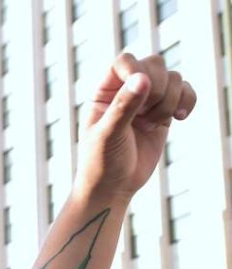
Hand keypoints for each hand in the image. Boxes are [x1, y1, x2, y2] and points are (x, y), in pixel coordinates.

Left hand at [76, 53, 195, 200]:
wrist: (114, 186)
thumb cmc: (101, 161)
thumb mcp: (107, 134)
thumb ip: (123, 107)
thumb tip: (142, 79)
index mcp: (105, 91)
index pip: (124, 61)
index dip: (136, 68)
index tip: (141, 87)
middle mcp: (126, 91)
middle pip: (154, 64)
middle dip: (157, 88)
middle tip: (145, 116)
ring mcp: (147, 101)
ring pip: (173, 78)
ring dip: (169, 101)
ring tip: (151, 125)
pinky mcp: (164, 113)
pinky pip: (185, 92)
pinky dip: (187, 100)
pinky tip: (180, 118)